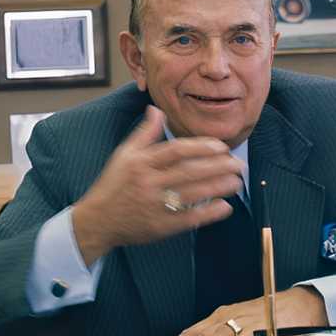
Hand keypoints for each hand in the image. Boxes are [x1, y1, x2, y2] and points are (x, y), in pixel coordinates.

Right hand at [72, 105, 244, 265]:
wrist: (97, 220)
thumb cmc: (113, 185)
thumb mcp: (124, 154)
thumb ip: (144, 133)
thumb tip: (156, 109)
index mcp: (141, 163)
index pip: (176, 150)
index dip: (202, 147)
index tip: (221, 146)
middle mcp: (148, 183)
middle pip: (189, 171)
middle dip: (218, 167)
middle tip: (238, 163)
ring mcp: (154, 206)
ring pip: (192, 194)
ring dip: (218, 188)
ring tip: (236, 182)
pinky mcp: (160, 226)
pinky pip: (189, 218)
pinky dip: (208, 213)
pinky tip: (225, 207)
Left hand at [154, 286, 327, 335]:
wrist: (300, 303)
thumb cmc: (270, 314)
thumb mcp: (241, 323)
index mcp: (224, 316)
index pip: (194, 331)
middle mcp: (232, 316)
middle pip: (203, 331)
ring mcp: (248, 320)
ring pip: (222, 333)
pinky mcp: (266, 325)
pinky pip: (251, 334)